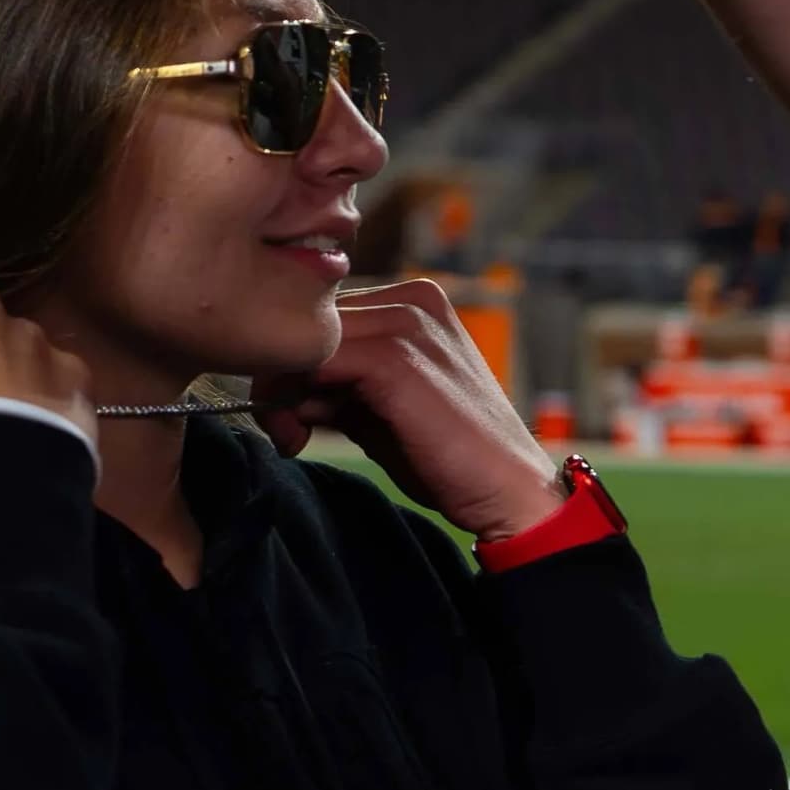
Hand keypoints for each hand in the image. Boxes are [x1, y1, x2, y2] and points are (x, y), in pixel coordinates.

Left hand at [258, 280, 564, 543]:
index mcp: (417, 301)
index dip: (295, 362)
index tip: (290, 417)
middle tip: (289, 432)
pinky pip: (314, 363)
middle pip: (309, 321)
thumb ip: (338, 382)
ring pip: (305, 339)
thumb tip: (279, 384)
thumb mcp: (383, 406)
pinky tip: (301, 436)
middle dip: (284, 376)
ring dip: (284, 390)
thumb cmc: (451, 456)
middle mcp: (414, 298)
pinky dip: (294, 400)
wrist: (509, 491)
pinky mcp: (397, 357)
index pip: (324, 314)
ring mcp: (408, 323)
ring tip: (296, 437)